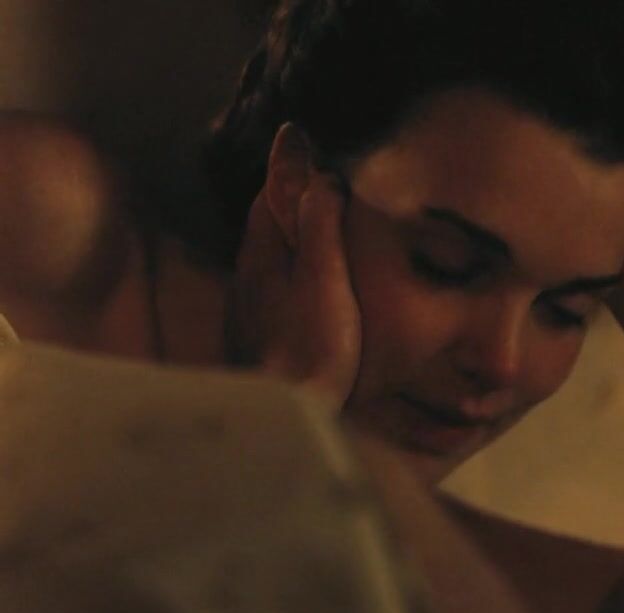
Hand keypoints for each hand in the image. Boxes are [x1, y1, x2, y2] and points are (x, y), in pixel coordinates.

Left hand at [237, 176, 360, 409]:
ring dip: (289, 237)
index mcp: (262, 254)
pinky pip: (274, 289)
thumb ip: (319, 226)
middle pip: (266, 224)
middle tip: (312, 175)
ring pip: (268, 259)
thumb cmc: (310, 346)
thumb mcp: (324, 279)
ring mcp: (249, 311)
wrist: (282, 413)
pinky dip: (291, 272)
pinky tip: (308, 286)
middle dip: (287, 198)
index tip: (299, 135)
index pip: (270, 194)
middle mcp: (248, 277)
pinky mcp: (258, 339)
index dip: (288, 167)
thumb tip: (318, 174)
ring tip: (316, 225)